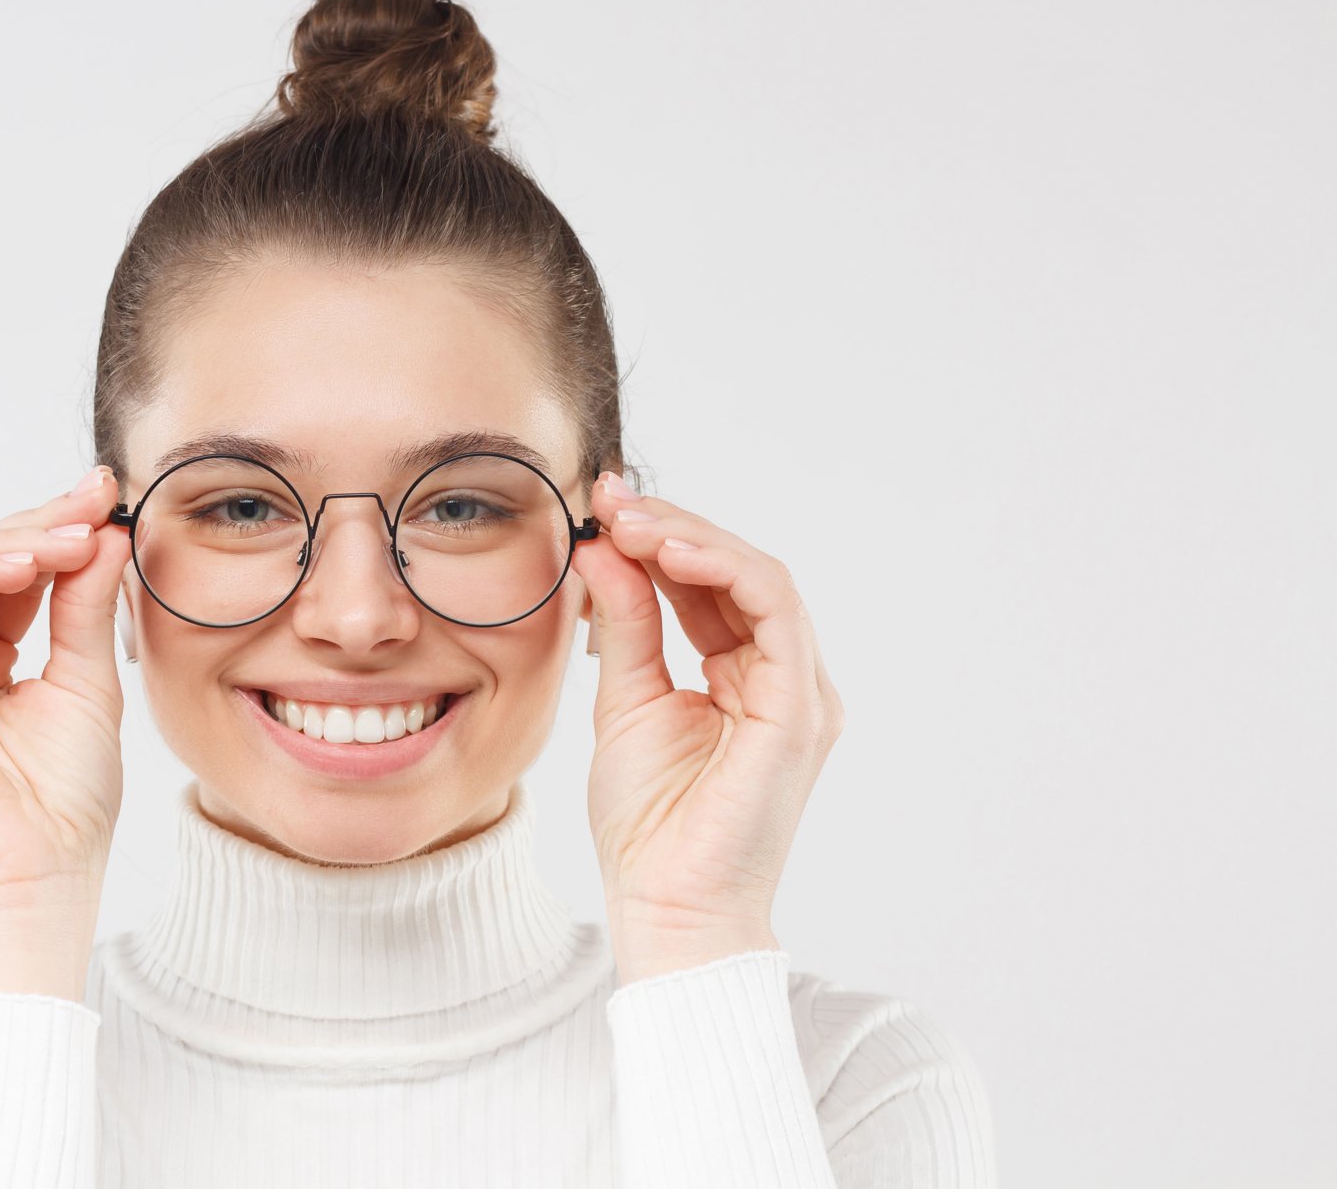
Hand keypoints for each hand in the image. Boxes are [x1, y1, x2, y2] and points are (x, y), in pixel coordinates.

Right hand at [0, 466, 131, 931]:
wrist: (39, 879)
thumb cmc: (63, 804)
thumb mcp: (89, 682)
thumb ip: (87, 607)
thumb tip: (104, 532)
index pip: (14, 575)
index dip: (58, 530)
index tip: (108, 497)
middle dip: (39, 523)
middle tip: (95, 499)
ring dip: (10, 541)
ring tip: (71, 533)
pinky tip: (27, 561)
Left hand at [568, 471, 844, 984]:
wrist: (666, 906)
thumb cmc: (650, 825)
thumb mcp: (626, 701)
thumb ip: (626, 624)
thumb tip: (604, 548)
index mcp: (748, 680)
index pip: (711, 587)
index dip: (660, 539)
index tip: (603, 506)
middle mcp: (784, 680)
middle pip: (739, 573)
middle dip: (672, 526)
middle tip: (611, 497)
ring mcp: (800, 694)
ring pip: (762, 579)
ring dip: (693, 539)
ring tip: (629, 520)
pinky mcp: (799, 710)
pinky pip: (775, 612)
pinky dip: (724, 570)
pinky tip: (668, 552)